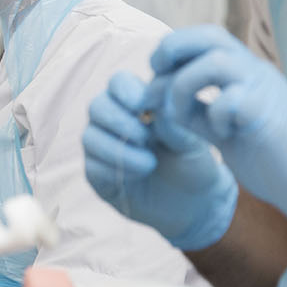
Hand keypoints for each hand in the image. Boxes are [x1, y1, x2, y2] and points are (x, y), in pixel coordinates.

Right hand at [83, 70, 238, 250]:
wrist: (196, 204)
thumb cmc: (193, 163)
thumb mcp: (191, 139)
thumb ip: (171, 120)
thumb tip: (153, 102)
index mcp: (137, 103)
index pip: (118, 82)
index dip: (126, 90)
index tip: (143, 105)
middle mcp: (114, 121)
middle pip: (97, 106)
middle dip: (119, 120)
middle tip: (145, 137)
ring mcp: (103, 149)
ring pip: (90, 137)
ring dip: (118, 149)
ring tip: (149, 163)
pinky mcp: (99, 177)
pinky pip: (92, 167)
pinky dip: (115, 169)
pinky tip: (139, 175)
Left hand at [149, 25, 286, 230]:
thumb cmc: (267, 153)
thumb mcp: (221, 127)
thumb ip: (195, 110)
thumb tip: (156, 99)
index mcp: (244, 71)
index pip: (205, 37)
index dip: (173, 48)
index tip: (155, 74)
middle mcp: (254, 72)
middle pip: (209, 37)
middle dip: (172, 51)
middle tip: (156, 79)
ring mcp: (264, 90)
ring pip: (215, 62)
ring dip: (184, 85)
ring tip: (180, 112)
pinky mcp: (269, 115)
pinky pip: (231, 100)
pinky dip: (214, 115)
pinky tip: (220, 133)